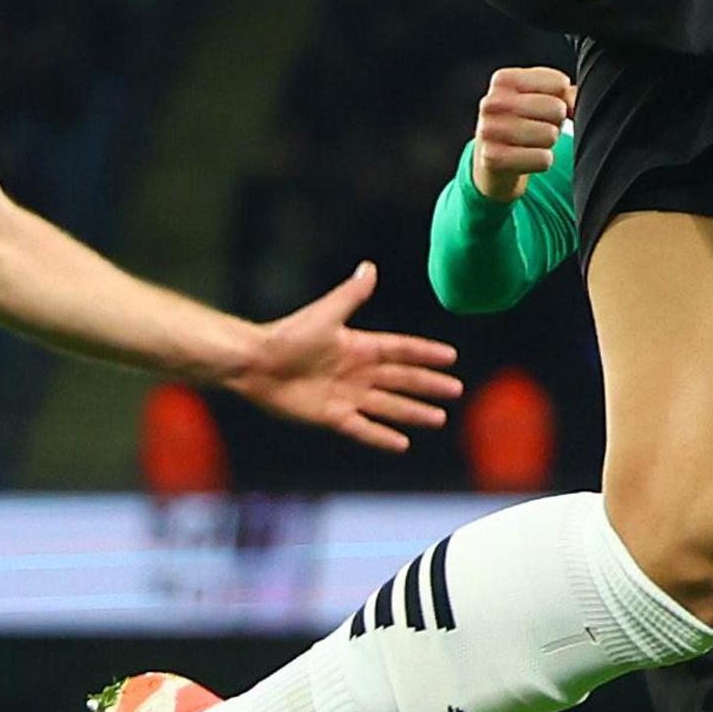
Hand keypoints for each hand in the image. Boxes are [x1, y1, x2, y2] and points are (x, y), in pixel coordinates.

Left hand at [228, 262, 463, 451]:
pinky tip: (402, 444)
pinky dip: (382, 437)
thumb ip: (351, 294)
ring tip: (439, 419)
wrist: (256, 363)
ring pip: (389, 406)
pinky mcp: (331, 416)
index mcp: (358, 345)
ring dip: (413, 412)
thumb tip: (370, 267)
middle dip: (428, 385)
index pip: (401, 349)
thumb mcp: (326, 313)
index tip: (450, 357)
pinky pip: (363, 429)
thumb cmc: (288, 335)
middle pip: (401, 379)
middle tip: (456, 390)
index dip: (425, 353)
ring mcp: (346, 396)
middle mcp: (357, 372)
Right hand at [471, 67, 573, 203]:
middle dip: (555, 121)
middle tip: (537, 127)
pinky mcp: (493, 159)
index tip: (542, 107)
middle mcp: (491, 102)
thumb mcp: (540, 98)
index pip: (559, 83)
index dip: (561, 98)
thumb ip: (566, 94)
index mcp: (503, 79)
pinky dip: (542, 161)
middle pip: (556, 109)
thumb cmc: (523, 121)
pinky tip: (525, 158)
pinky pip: (543, 159)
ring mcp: (489, 130)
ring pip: (550, 135)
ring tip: (530, 142)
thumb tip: (577, 105)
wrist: (492, 159)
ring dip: (548, 142)